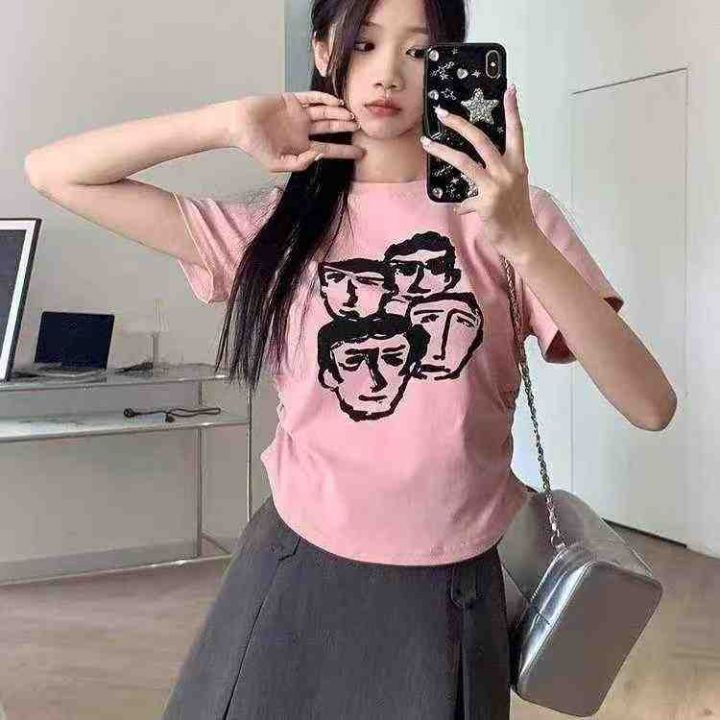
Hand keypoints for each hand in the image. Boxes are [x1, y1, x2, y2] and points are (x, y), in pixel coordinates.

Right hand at [231, 91, 364, 172]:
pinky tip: (336, 102)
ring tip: (352, 116)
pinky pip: (312, 98)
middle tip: (362, 128)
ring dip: (339, 113)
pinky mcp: (292, 100)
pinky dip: (325, 98)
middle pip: (330, 128)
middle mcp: (303, 130)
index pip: (328, 149)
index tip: (361, 153)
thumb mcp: (277, 164)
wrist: (238, 124)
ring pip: (325, 112)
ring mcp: (299, 114)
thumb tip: (319, 156)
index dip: (345, 151)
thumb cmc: (255, 147)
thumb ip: (300, 163)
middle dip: (346, 128)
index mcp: (301, 146)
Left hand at [420, 84, 539, 261]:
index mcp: (517, 165)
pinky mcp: (486, 202)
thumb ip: (495, 178)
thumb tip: (471, 187)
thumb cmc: (516, 214)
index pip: (516, 132)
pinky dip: (461, 206)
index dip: (512, 111)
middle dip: (461, 124)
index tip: (510, 89)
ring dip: (443, 151)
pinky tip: (459, 210)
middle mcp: (508, 171)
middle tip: (443, 113)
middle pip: (481, 139)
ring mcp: (497, 186)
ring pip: (464, 161)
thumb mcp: (511, 190)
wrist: (522, 239)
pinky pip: (464, 201)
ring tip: (427, 143)